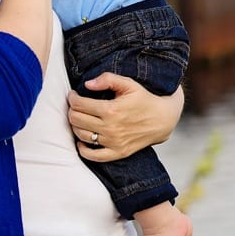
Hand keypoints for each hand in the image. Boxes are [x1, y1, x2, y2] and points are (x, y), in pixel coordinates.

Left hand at [69, 73, 183, 161]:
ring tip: (80, 118)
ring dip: (76, 126)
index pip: (80, 104)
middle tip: (76, 105)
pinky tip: (82, 141)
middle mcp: (110, 128)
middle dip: (72, 110)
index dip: (73, 98)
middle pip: (77, 120)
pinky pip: (93, 155)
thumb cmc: (144, 100)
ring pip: (82, 135)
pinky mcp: (117, 152)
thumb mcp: (129, 84)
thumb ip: (108, 79)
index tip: (73, 95)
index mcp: (111, 110)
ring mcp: (113, 142)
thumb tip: (87, 84)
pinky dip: (83, 149)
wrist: (162, 119)